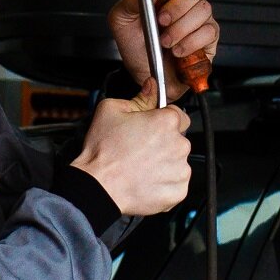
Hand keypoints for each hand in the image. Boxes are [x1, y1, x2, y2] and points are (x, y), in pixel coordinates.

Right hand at [72, 81, 193, 216]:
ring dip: (165, 163)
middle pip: (178, 139)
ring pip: (178, 162)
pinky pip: (177, 184)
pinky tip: (146, 181)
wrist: (98, 187)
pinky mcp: (178, 191)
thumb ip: (139, 97)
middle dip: (164, 142)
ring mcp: (180, 170)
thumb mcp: (111, 110)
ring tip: (141, 167)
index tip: (151, 128)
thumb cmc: (103, 151)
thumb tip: (151, 87)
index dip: (163, 120)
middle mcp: (179, 145)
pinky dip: (165, 184)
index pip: (178, 115)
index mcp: (167, 122)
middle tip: (140, 149)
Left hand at [109, 0, 220, 100]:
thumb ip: (130, 0)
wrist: (144, 75)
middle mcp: (186, 0)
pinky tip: (178, 51)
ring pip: (204, 10)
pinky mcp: (209, 38)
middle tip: (162, 20)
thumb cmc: (135, 45)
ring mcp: (200, 18)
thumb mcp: (121, 20)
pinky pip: (208, 32)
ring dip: (180, 28)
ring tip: (165, 42)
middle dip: (179, 4)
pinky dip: (190, 43)